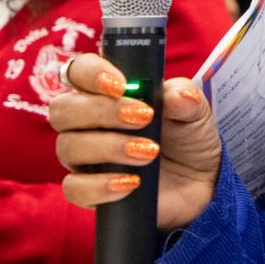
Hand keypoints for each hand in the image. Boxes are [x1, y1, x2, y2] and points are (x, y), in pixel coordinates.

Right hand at [48, 54, 222, 230]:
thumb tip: (176, 94)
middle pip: (63, 109)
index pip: (78, 72)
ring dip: (109, 146)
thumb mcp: (195, 112)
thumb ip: (186, 98)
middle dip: (100, 110)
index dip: (90, 73)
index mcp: (108, 94)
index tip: (120, 83)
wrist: (200, 181)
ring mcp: (85, 159)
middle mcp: (88, 124)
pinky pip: (74, 189)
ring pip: (67, 147)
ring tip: (149, 152)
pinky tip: (131, 182)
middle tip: (142, 117)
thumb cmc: (188, 137)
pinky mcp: (89, 191)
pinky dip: (100, 185)